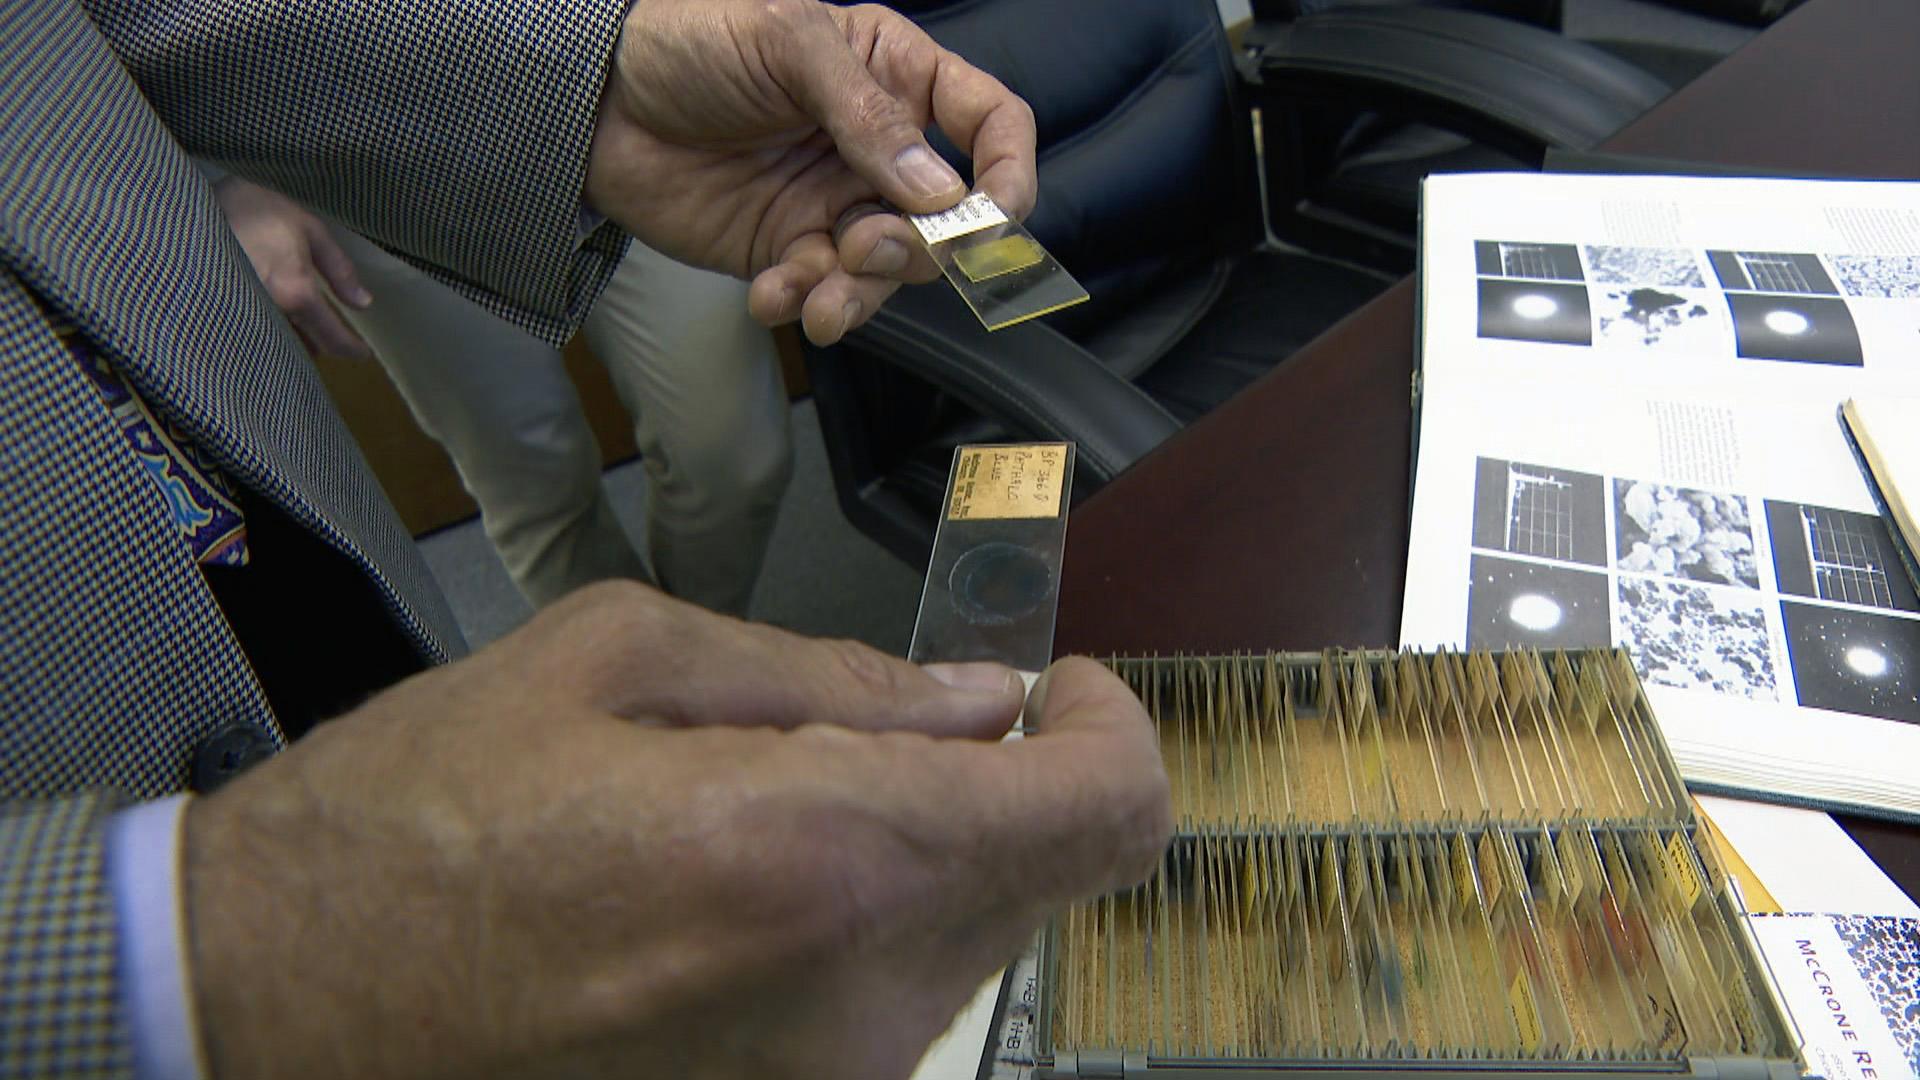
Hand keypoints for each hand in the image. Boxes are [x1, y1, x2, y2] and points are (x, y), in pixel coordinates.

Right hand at [184, 582, 1170, 1078]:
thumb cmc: (415, 820)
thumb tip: (976, 700)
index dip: (1113, 732)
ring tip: (758, 821)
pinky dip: (857, 940)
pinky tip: (731, 904)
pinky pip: (887, 1016)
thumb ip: (831, 676)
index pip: (1101, 810)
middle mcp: (852, 1005)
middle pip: (1042, 877)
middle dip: (992, 786)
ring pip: (967, 947)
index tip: (1060, 689)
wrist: (271, 1009)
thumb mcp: (613, 660)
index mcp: (816, 852)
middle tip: (881, 733)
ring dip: (914, 865)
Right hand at [211, 175, 374, 358]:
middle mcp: (269, 312)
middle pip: (303, 349)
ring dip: (292, 343)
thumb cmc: (257, 206)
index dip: (351, 349)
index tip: (362, 353)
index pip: (332, 338)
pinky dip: (266, 335)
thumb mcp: (308, 227)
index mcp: (295, 292)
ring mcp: (241, 316)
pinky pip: (252, 336)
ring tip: (301, 328)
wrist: (191, 202)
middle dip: (320, 345)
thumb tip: (363, 303)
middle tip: (330, 335)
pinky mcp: (220, 314)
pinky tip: (271, 322)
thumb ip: (338, 268)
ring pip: (277, 346)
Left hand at [585, 0, 1036, 345]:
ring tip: (819, 296)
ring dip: (863, 294)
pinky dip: (805, 304)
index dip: (1008, 172)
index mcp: (896, 75)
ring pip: (889, 271)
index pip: (992, 124)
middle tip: (869, 248)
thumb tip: (937, 188)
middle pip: (948, 219)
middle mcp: (878, 147)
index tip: (993, 218)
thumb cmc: (690, 42)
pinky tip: (771, 295)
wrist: (594, 101)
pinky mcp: (790, 250)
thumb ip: (867, 112)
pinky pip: (823, 292)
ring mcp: (835, 202)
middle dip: (920, 250)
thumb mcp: (787, 42)